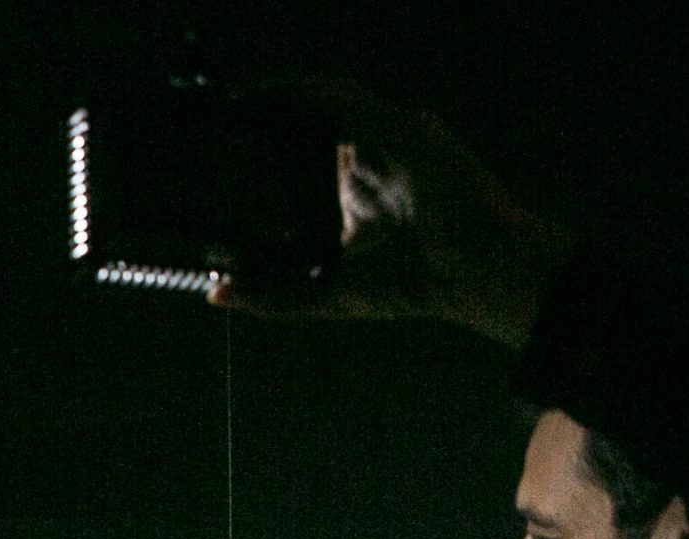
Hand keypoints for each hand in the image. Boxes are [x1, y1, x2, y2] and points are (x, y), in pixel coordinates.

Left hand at [206, 81, 574, 347]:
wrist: (472, 276)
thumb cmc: (414, 285)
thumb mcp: (326, 293)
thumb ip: (273, 294)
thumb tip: (216, 293)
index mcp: (354, 192)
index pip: (301, 155)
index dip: (262, 147)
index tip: (219, 148)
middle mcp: (370, 159)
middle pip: (310, 124)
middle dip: (265, 116)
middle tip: (216, 117)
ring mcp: (389, 139)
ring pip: (326, 102)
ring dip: (280, 96)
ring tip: (235, 98)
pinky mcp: (405, 128)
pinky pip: (347, 102)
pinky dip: (308, 95)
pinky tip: (272, 93)